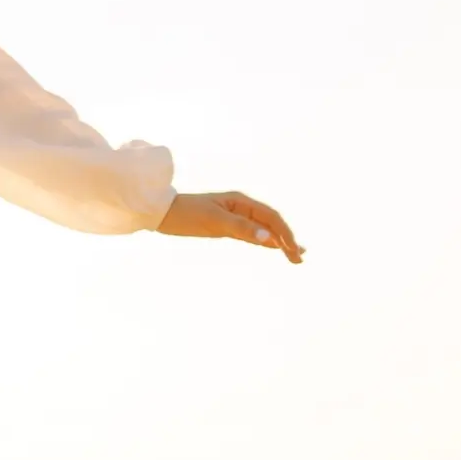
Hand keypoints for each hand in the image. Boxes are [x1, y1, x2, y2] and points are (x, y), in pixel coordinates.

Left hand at [157, 190, 302, 262]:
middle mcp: (241, 207)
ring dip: (278, 242)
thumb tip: (268, 239)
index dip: (285, 234)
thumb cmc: (186, 214)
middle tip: (299, 258)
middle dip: (286, 240)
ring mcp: (234, 217)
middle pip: (271, 224)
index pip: (271, 218)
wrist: (161, 212)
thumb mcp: (214, 221)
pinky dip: (264, 241)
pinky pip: (250, 234)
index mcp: (241, 201)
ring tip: (294, 255)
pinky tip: (273, 248)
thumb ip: (241, 229)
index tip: (293, 250)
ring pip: (263, 230)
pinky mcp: (226, 226)